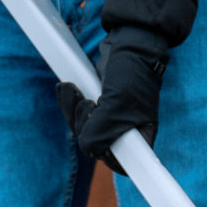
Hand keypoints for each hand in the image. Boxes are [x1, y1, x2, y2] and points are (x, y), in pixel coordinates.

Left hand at [56, 37, 165, 174]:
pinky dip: (69, 102)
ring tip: (73, 90)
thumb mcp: (118, 103)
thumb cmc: (132, 73)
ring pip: (83, 130)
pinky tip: (66, 88)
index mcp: (140, 139)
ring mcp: (110, 120)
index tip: (96, 141)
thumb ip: (102, 131)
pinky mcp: (97, 106)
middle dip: (83, 125)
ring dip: (73, 111)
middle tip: (87, 103)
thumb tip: (87, 147)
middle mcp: (126, 133)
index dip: (104, 155)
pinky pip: (77, 114)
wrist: (129, 43)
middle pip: (95, 146)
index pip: (120, 163)